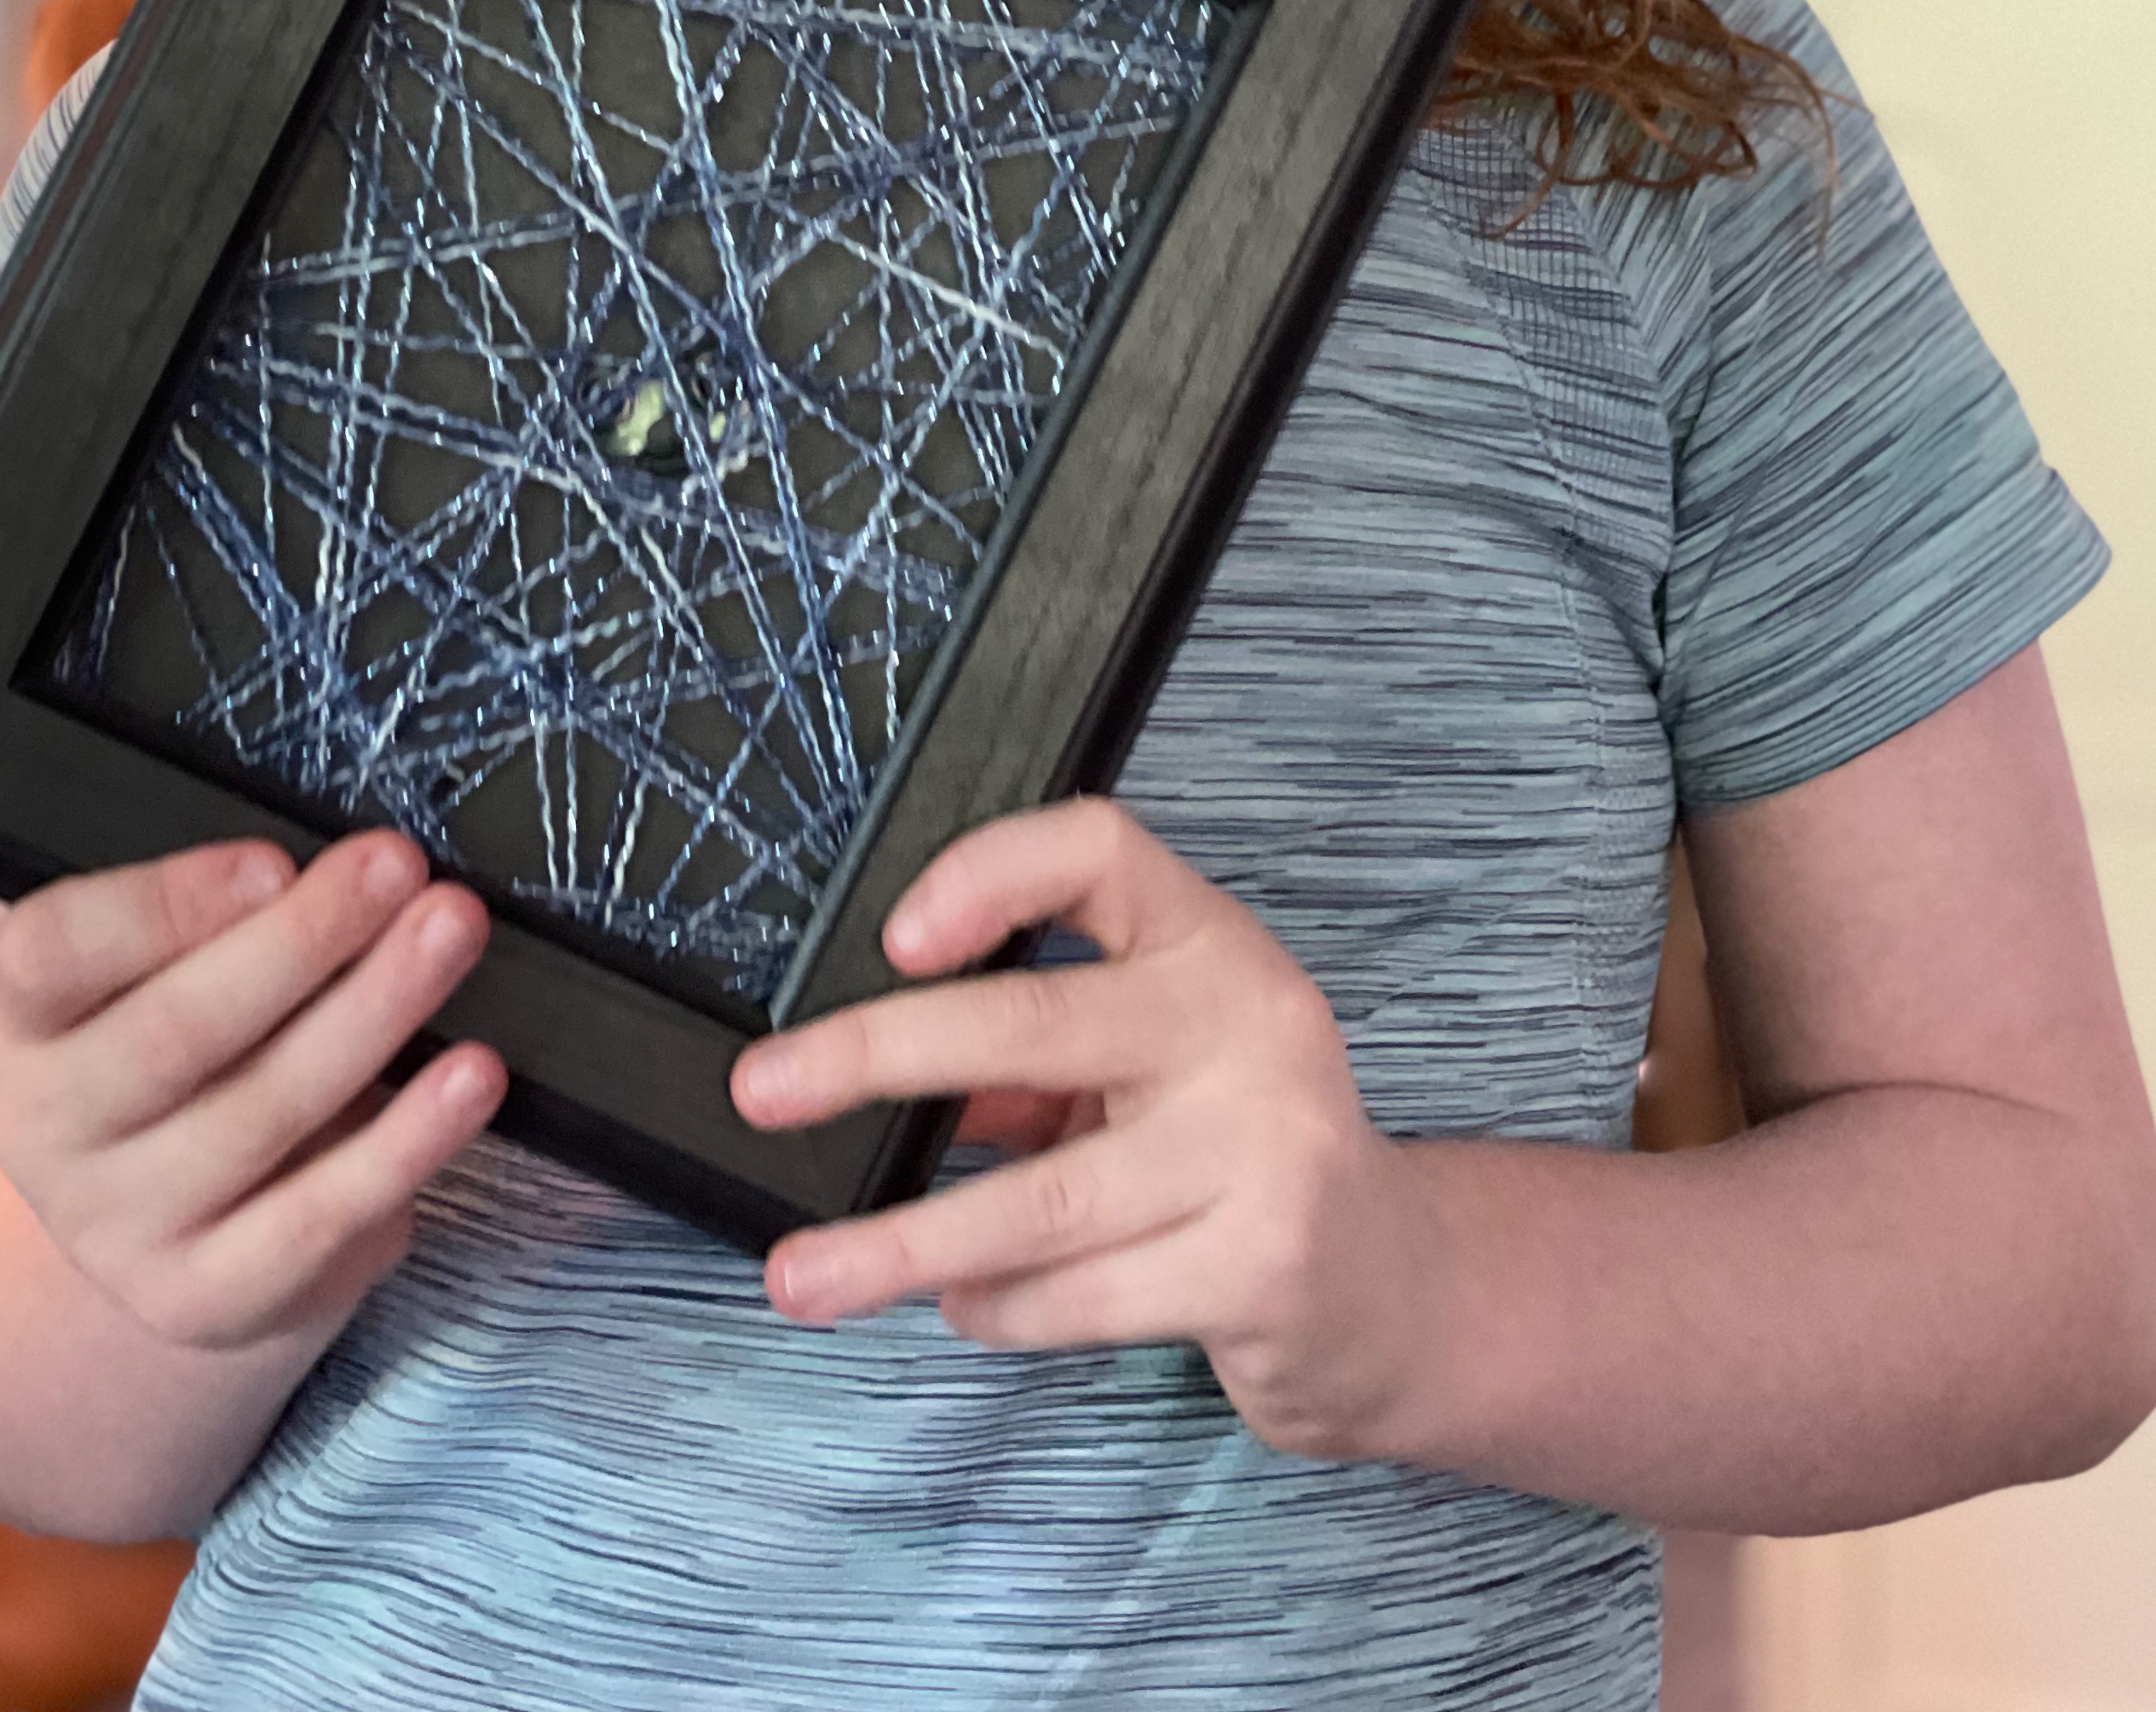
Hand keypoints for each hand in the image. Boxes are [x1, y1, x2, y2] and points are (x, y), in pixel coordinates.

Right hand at [0, 831, 505, 1354]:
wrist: (165, 1225)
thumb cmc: (184, 1044)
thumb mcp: (157, 968)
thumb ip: (222, 914)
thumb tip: (352, 864)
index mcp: (25, 1018)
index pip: (54, 952)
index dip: (163, 906)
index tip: (274, 860)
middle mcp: (48, 1130)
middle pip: (175, 1032)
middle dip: (301, 942)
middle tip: (399, 866)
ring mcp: (118, 1229)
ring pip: (260, 1114)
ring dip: (373, 1013)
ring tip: (453, 932)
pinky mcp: (202, 1300)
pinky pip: (318, 1218)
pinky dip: (406, 1142)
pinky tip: (474, 1076)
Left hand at [729, 797, 1445, 1455]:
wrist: (1388, 1289)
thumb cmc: (1237, 1152)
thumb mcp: (1143, 1070)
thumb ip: (1022, 1062)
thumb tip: (858, 1073)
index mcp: (1211, 942)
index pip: (1098, 848)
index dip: (987, 874)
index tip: (892, 936)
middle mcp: (1247, 1021)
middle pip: (1033, 1022)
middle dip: (876, 1058)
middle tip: (767, 1089)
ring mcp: (1264, 1147)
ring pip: (1038, 1199)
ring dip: (899, 1242)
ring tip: (804, 1274)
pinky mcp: (1261, 1266)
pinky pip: (1078, 1295)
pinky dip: (997, 1307)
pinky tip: (964, 1305)